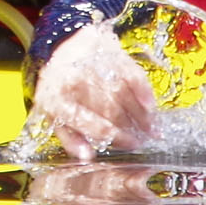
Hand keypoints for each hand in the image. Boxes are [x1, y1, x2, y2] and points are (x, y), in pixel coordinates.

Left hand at [28, 23, 161, 159]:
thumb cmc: (59, 88)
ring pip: (124, 94)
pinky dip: (144, 91)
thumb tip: (87, 158)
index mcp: (59, 101)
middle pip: (112, 110)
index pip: (93, 124)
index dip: (117, 137)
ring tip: (152, 128)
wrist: (63, 46)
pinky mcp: (109, 54)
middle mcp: (75, 82)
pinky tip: (151, 106)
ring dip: (141, 114)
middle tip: (146, 140)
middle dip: (132, 128)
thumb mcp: (53, 115)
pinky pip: (132, 75)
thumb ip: (70, 139)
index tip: (132, 146)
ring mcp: (93, 66)